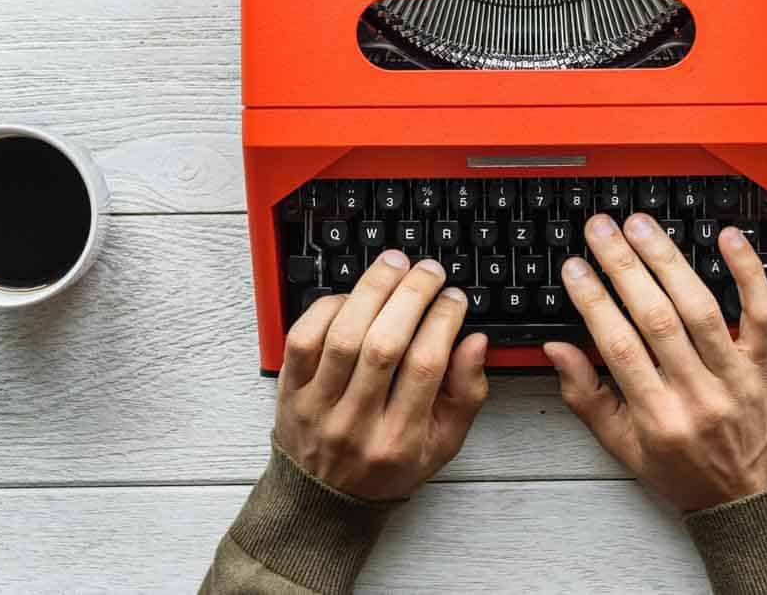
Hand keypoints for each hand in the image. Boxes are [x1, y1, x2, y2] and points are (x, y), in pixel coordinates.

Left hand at [275, 251, 488, 500]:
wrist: (324, 501)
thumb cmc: (388, 466)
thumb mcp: (443, 443)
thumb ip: (467, 394)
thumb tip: (475, 341)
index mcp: (400, 440)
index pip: (425, 366)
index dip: (443, 320)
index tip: (455, 298)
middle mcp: (356, 424)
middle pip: (384, 345)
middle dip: (411, 296)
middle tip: (429, 271)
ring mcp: (318, 406)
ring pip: (343, 336)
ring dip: (372, 290)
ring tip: (395, 265)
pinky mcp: (290, 391)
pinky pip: (303, 338)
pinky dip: (328, 307)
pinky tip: (352, 295)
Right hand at [544, 214, 766, 512]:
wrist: (748, 501)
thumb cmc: (682, 471)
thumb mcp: (622, 447)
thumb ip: (586, 397)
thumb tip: (556, 348)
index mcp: (658, 418)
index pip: (619, 347)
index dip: (593, 301)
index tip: (574, 268)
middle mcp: (698, 395)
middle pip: (658, 318)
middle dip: (624, 266)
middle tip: (601, 230)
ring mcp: (735, 376)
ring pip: (701, 308)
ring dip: (668, 260)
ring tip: (641, 226)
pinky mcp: (765, 363)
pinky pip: (762, 311)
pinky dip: (748, 271)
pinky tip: (726, 238)